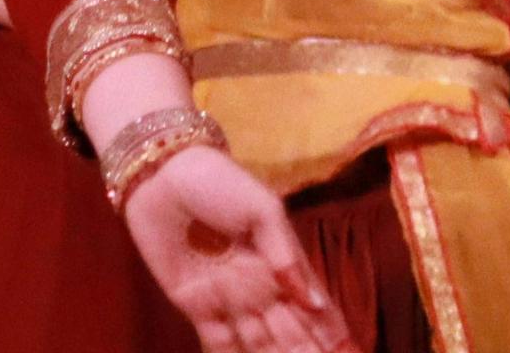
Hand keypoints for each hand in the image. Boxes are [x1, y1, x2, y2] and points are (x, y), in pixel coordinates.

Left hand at [123, 146, 355, 352]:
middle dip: (303, 349)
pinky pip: (217, 341)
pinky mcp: (193, 304)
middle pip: (288, 330)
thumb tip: (314, 302)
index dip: (330, 331)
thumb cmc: (219, 183)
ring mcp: (226, 297)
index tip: (349, 352)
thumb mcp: (262, 210)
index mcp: (280, 263)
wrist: (161, 175)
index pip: (311, 306)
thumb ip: (285, 255)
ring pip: (256, 340)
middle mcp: (258, 286)